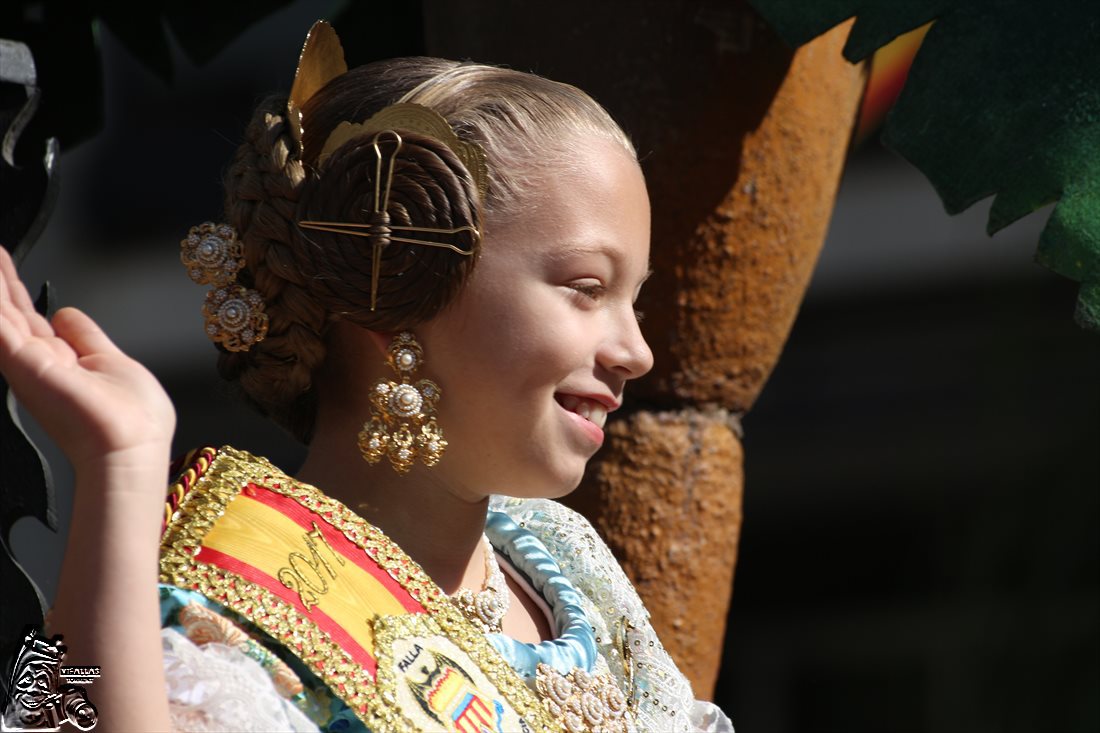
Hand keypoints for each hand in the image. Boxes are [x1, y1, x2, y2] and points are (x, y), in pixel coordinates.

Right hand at [0, 247, 175, 473]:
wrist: (130, 448)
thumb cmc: (133, 419)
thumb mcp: (111, 362)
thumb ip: (87, 338)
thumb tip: (66, 313)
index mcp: (61, 360)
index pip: (29, 316)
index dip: (13, 287)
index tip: (1, 260)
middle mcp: (38, 361)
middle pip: (8, 309)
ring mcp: (28, 362)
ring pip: (0, 313)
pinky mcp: (24, 363)